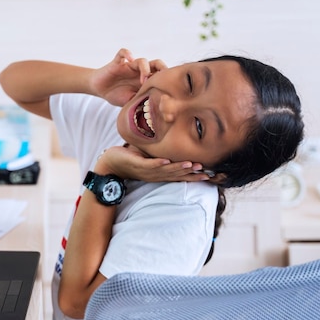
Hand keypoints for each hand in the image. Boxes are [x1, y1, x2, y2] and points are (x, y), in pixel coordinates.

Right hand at [90, 48, 166, 106]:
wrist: (99, 89)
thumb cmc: (116, 95)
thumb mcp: (129, 102)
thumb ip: (140, 101)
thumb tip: (152, 107)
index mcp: (145, 81)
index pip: (160, 75)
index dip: (164, 79)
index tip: (165, 88)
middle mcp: (139, 72)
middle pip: (156, 64)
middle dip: (161, 69)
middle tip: (160, 80)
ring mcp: (129, 66)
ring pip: (142, 60)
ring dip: (145, 69)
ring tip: (143, 81)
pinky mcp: (117, 62)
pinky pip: (123, 52)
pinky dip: (127, 53)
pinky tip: (129, 59)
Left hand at [94, 145, 212, 182]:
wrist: (110, 163)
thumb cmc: (131, 159)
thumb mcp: (150, 157)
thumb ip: (162, 153)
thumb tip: (175, 143)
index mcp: (160, 173)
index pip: (180, 176)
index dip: (194, 176)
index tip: (210, 175)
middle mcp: (155, 175)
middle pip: (177, 175)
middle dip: (192, 174)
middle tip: (208, 173)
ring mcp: (146, 171)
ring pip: (166, 170)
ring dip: (179, 168)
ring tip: (192, 165)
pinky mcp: (136, 165)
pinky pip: (149, 164)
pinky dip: (158, 163)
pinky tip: (166, 161)